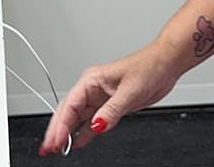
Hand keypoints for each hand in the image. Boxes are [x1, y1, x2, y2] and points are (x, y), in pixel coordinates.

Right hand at [38, 44, 185, 155]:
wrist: (165, 65)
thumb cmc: (148, 67)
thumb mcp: (129, 91)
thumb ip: (111, 111)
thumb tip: (96, 126)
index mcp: (91, 80)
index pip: (70, 105)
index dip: (61, 125)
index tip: (56, 141)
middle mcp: (92, 89)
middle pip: (68, 112)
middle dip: (57, 131)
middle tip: (48, 148)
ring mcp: (100, 98)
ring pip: (77, 118)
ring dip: (67, 133)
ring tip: (57, 148)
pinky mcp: (110, 105)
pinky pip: (91, 121)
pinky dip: (84, 133)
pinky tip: (78, 143)